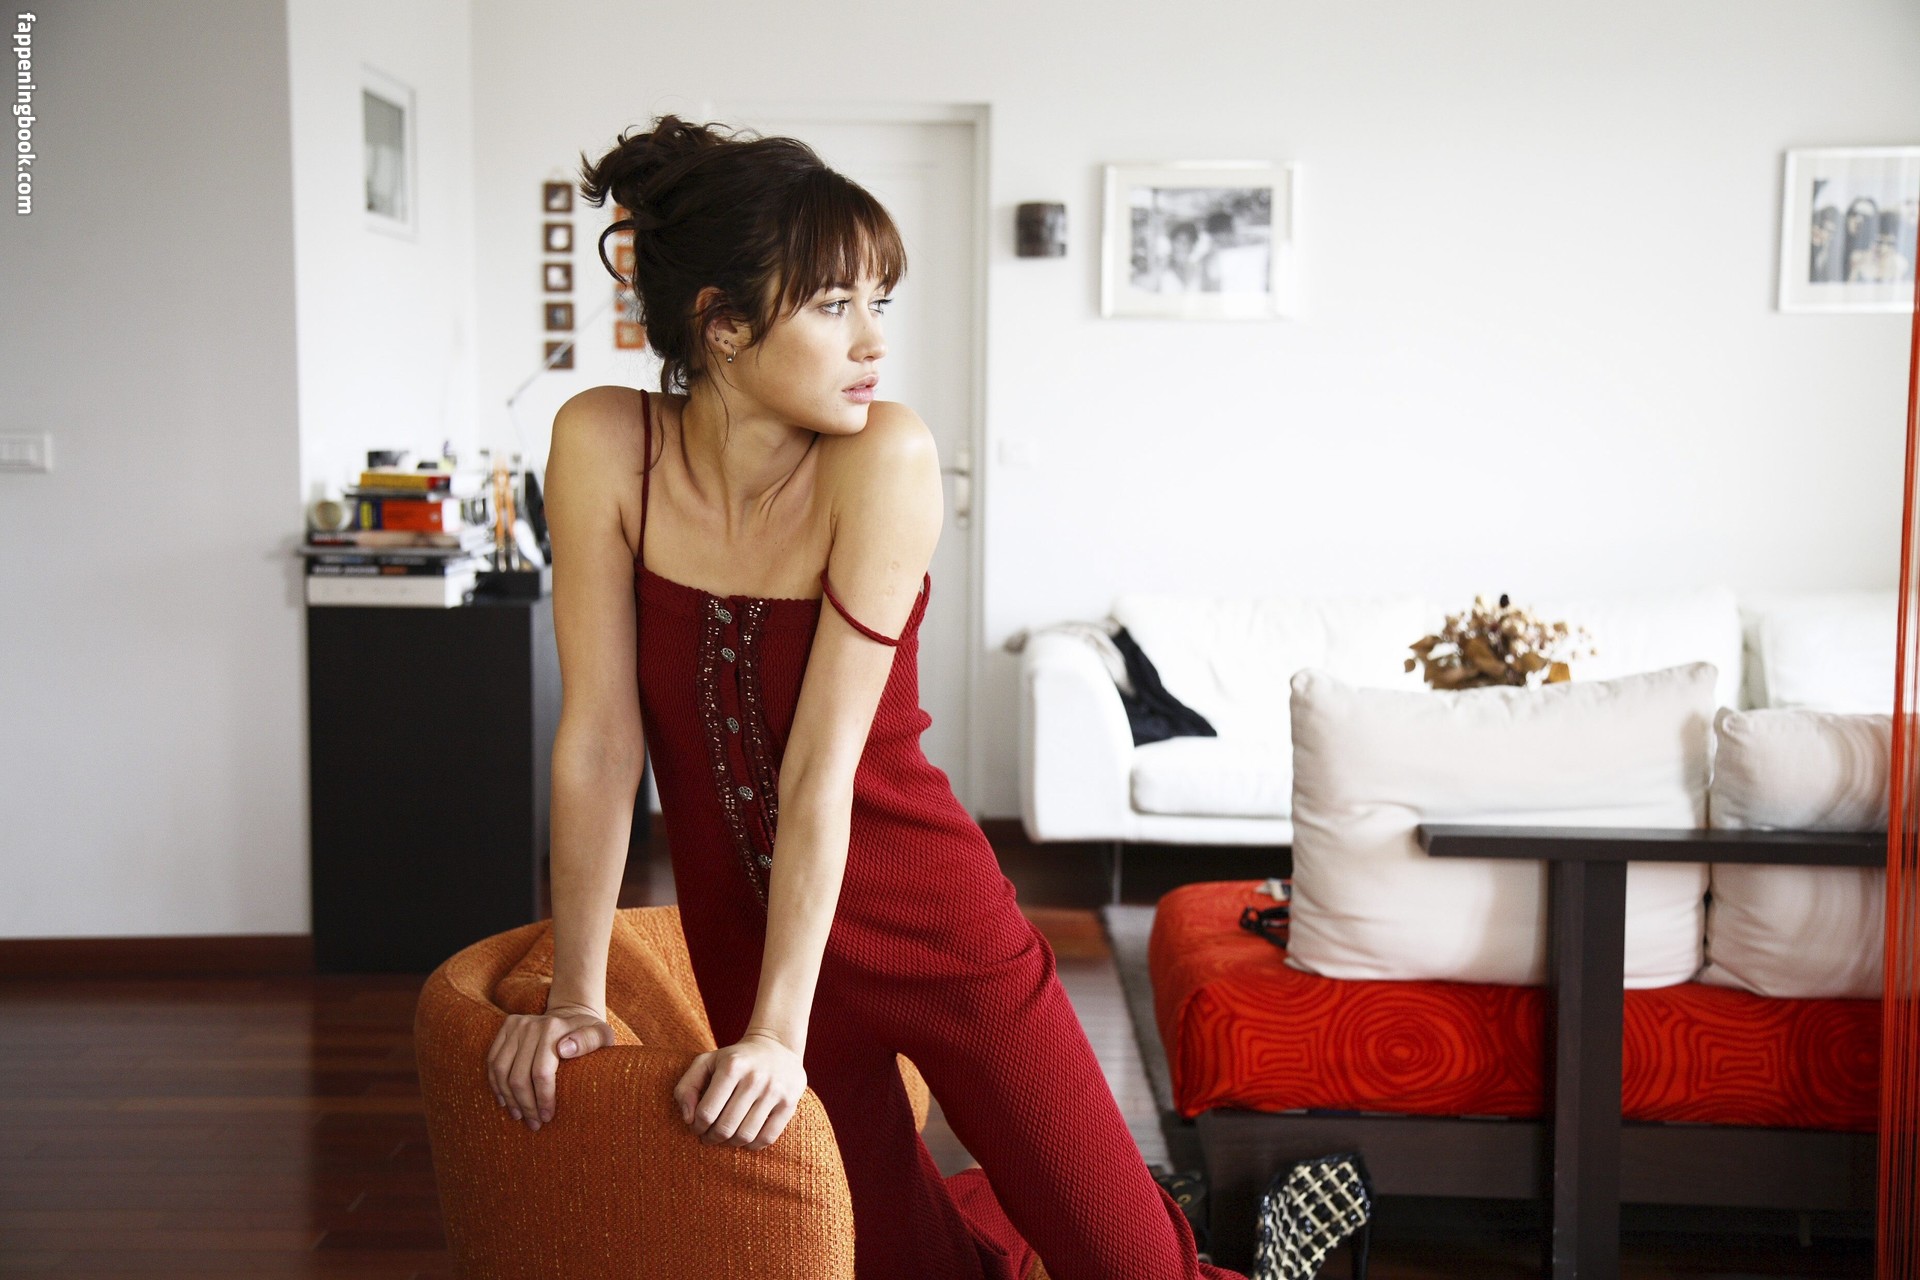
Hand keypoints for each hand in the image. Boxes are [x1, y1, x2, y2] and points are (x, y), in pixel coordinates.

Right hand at [485, 1000, 614, 1130]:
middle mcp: (532, 1024)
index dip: (542, 1099)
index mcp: (554, 1028)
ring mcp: (516, 1024)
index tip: (547, 1116)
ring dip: (509, 1098)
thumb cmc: (589, 1034)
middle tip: (534, 1123)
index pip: (541, 1072)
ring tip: (519, 1115)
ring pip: (502, 1071)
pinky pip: (493, 1061)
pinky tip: (504, 1100)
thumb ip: (590, 1041)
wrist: (571, 1015)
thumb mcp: (602, 1036)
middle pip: (519, 1075)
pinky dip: (496, 1084)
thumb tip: (564, 1049)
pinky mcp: (506, 1027)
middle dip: (526, 1105)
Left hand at [673, 1031, 806, 1150]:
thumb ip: (687, 1087)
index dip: (696, 1126)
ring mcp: (775, 1091)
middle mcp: (755, 1078)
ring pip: (746, 1135)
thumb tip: (688, 1118)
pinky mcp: (789, 1102)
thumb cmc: (734, 1059)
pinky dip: (752, 1145)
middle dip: (711, 1138)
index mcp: (732, 1066)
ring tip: (726, 1138)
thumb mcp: (706, 1062)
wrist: (777, 1046)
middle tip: (709, 1136)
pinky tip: (745, 1138)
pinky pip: (767, 1137)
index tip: (696, 1126)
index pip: (706, 1112)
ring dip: (730, 1143)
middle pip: (725, 1127)